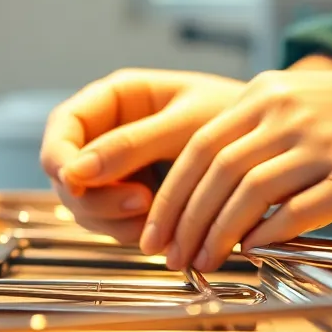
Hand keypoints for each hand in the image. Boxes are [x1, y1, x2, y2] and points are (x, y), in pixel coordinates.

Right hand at [39, 68, 246, 242]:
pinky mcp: (136, 199)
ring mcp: (121, 170)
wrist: (272, 145)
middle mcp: (111, 133)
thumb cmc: (238, 117)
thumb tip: (75, 171)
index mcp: (117, 98)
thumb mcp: (186, 126)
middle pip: (68, 175)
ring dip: (116, 221)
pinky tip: (167, 227)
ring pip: (88, 206)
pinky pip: (116, 224)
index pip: (64, 127)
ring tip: (160, 215)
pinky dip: (135, 232)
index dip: (59, 157)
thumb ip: (132, 144)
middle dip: (96, 197)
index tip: (73, 182)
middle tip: (141, 204)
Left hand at [139, 65, 331, 269]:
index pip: (198, 147)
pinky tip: (253, 252)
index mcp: (268, 94)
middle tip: (168, 255)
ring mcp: (321, 144)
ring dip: (216, 234)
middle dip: (183, 221)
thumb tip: (217, 192)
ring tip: (202, 262)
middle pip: (213, 172)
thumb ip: (261, 138)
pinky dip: (267, 235)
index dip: (171, 194)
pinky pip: (297, 211)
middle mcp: (287, 114)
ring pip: (246, 194)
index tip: (156, 228)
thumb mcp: (307, 104)